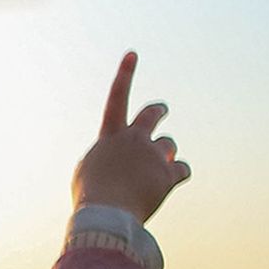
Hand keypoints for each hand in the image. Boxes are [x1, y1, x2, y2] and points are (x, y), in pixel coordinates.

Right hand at [72, 52, 191, 222]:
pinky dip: (177, 175)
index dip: (125, 75)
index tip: (133, 53)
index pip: (116, 98)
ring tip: (152, 175)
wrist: (106, 215)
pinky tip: (168, 185)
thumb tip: (116, 159)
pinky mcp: (168, 173)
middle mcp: (133, 139)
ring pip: (169, 144)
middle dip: (158, 111)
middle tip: (160, 111)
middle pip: (152, 113)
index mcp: (109, 137)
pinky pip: (182, 169)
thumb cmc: (91, 198)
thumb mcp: (86, 174)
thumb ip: (102, 158)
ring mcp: (152, 155)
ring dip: (165, 155)